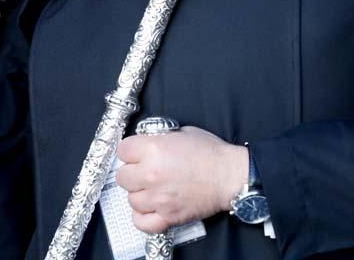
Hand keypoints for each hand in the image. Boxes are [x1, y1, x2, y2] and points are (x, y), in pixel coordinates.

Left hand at [116, 126, 248, 233]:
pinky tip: (151, 207)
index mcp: (155, 149)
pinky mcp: (168, 216)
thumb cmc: (213, 154)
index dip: (131, 151)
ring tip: (155, 188)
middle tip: (146, 170)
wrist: (230, 176)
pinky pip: (141, 221)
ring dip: (140, 193)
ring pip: (131, 199)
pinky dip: (143, 216)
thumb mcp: (184, 133)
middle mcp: (152, 174)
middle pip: (123, 176)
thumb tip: (148, 142)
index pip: (123, 150)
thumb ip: (161, 138)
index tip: (136, 154)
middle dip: (133, 172)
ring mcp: (159, 198)